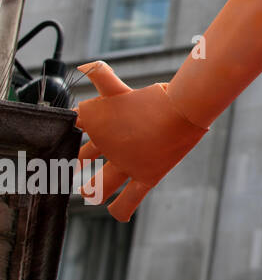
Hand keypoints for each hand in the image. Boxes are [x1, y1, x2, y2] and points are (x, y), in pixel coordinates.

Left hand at [74, 61, 208, 220]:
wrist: (182, 110)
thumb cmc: (156, 96)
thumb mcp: (122, 87)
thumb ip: (101, 75)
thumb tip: (84, 65)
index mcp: (97, 121)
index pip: (75, 126)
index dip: (66, 131)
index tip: (61, 138)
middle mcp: (106, 146)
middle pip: (81, 158)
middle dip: (74, 164)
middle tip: (70, 168)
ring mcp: (124, 163)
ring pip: (99, 184)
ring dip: (91, 189)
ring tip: (86, 193)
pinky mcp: (145, 176)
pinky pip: (129, 199)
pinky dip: (121, 208)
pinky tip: (116, 215)